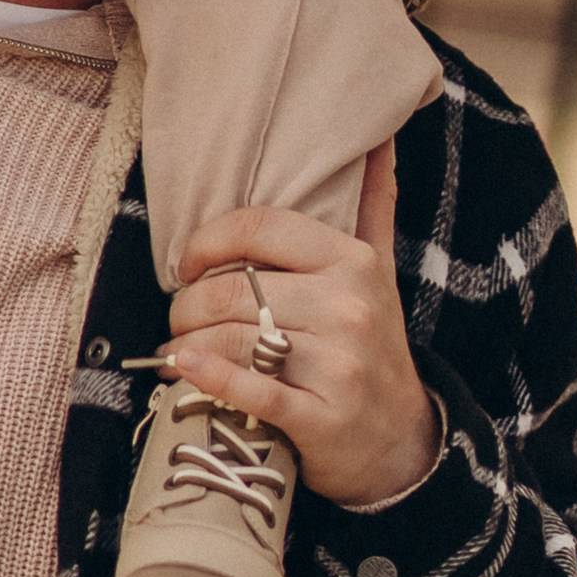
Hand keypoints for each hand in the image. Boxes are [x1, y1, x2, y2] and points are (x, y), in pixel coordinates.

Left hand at [161, 146, 440, 510]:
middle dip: (187, 305)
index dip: (208, 241)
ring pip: (232, 339)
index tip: (188, 264)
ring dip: (187, 344)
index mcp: (353, 261)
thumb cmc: (372, 343)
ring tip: (176, 349)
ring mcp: (337, 366)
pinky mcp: (320, 420)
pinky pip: (250, 390)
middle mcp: (348, 308)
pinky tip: (183, 370)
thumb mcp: (378, 270)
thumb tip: (380, 136)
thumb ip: (374, 202)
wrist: (400, 441)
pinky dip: (207, 378)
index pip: (259, 228)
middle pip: (234, 289)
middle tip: (178, 317)